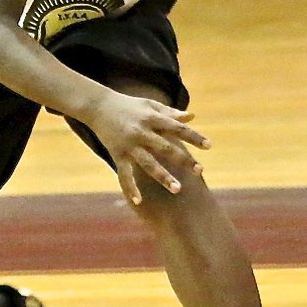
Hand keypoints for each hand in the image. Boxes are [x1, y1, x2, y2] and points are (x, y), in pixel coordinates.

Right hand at [86, 90, 210, 204]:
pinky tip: (139, 201)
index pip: (178, 128)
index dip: (194, 137)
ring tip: (177, 190)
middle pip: (166, 148)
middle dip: (183, 159)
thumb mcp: (150, 105)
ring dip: (163, 177)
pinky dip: (130, 188)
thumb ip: (171, 113)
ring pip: (149, 164)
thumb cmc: (129, 105)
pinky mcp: (117, 154)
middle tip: (200, 171)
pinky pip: (124, 174)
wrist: (97, 105)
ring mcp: (129, 145)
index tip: (209, 146)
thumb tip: (192, 117)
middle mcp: (142, 132)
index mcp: (153, 118)